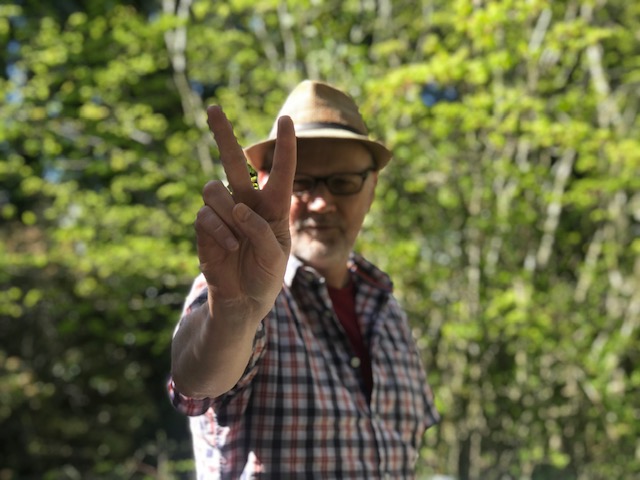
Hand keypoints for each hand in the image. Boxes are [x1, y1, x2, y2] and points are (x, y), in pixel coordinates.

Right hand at [195, 106, 295, 320]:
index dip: (284, 146)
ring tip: (238, 239)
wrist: (243, 302)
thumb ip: (261, 231)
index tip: (286, 120)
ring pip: (214, 188)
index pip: (281, 170)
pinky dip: (219, 230)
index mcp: (274, 206)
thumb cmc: (266, 276)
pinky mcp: (206, 227)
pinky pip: (206, 214)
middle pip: (235, 162)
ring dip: (227, 212)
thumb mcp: (276, 256)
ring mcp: (224, 214)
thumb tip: (236, 208)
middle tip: (213, 108)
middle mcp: (247, 203)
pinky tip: (229, 247)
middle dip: (223, 134)